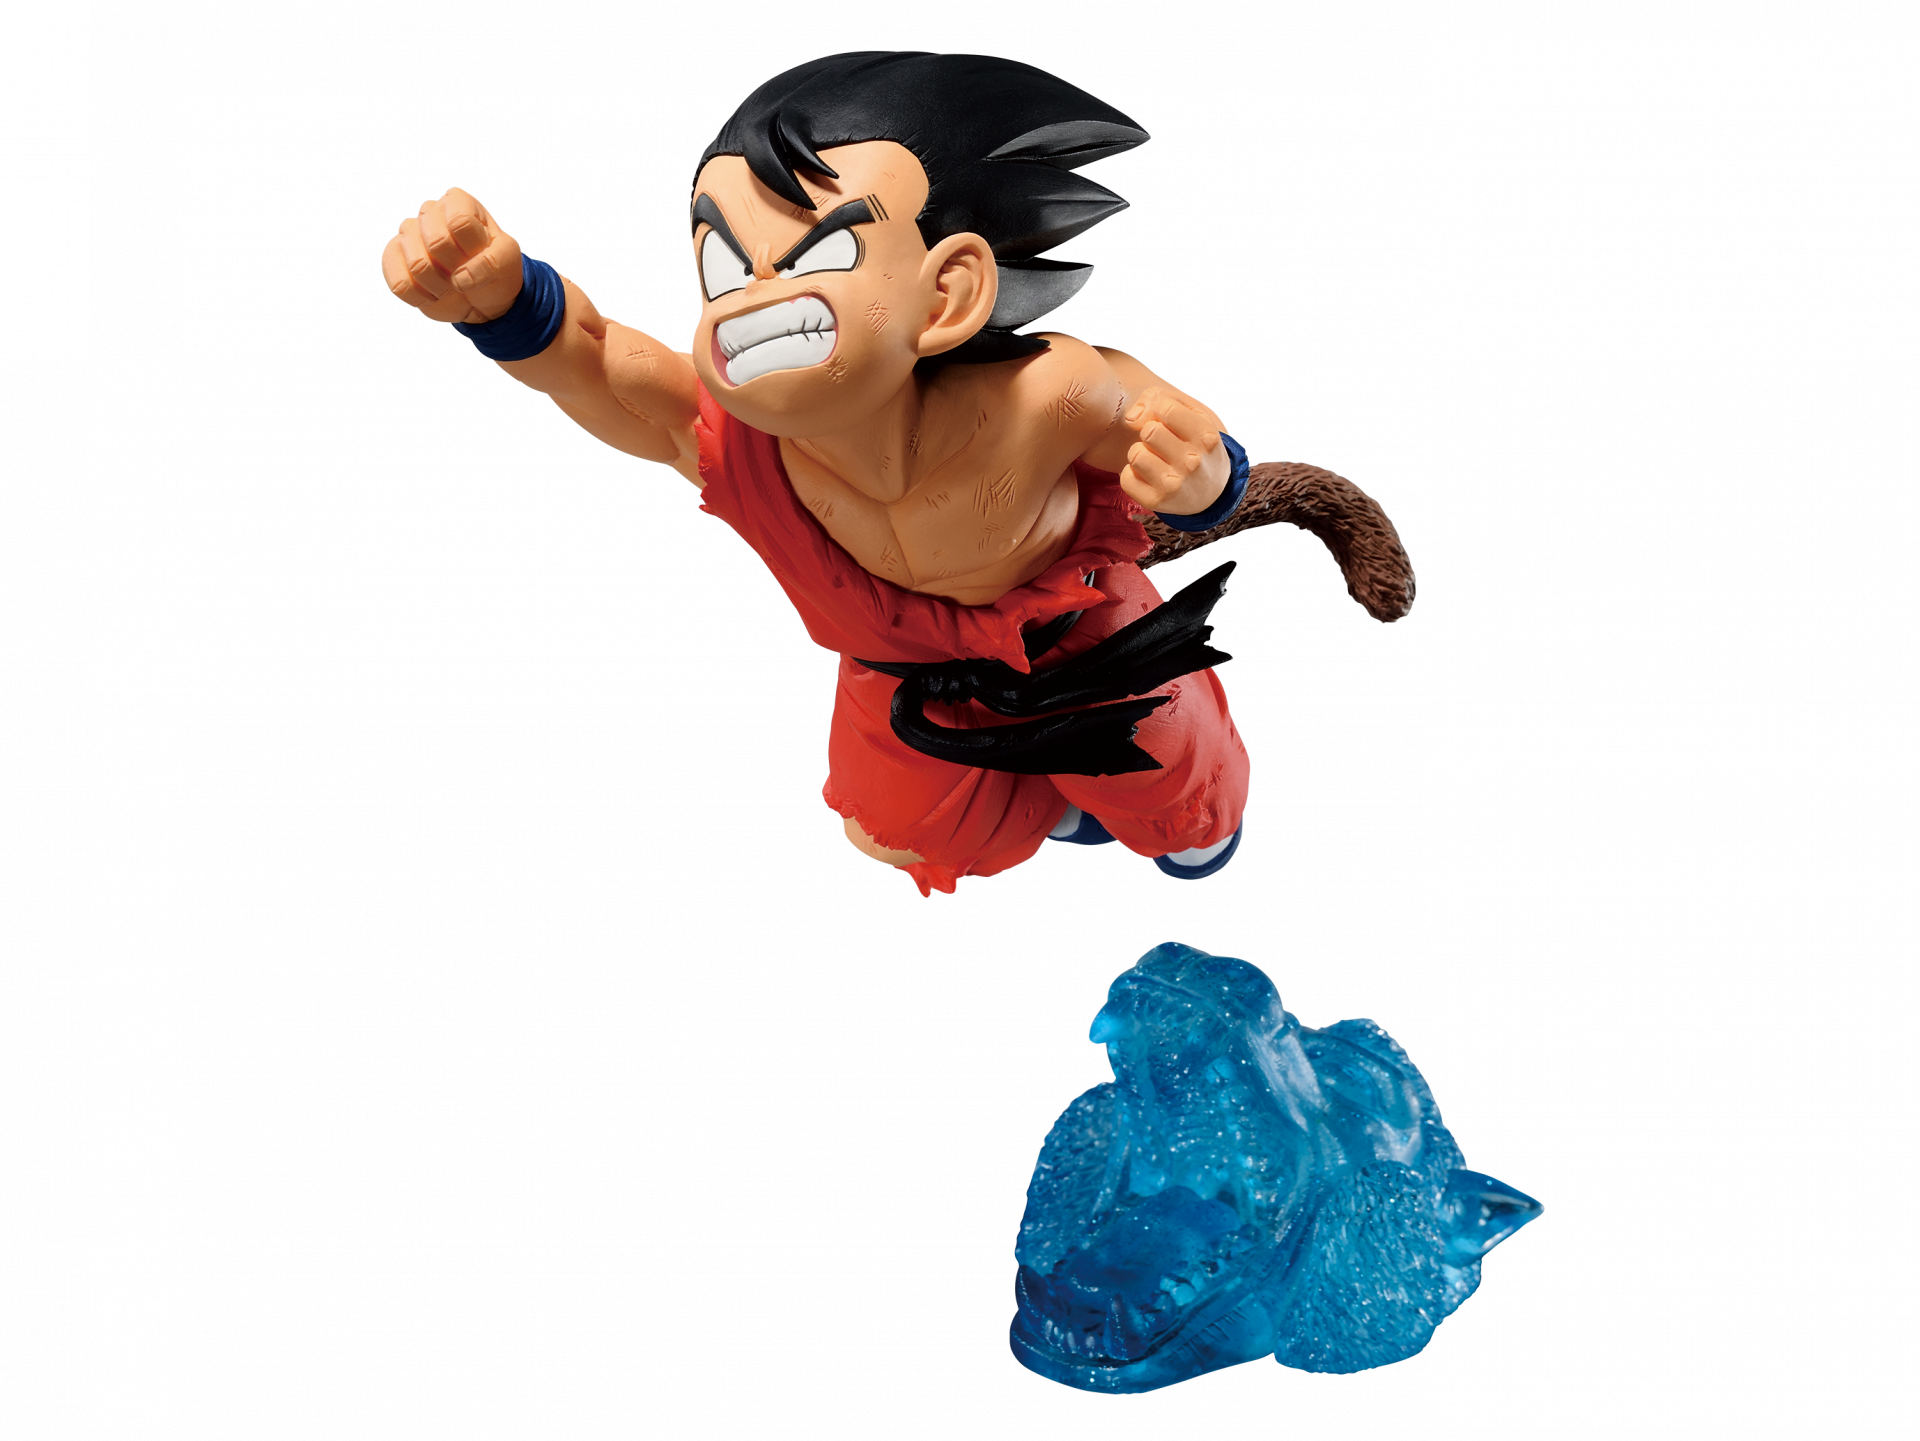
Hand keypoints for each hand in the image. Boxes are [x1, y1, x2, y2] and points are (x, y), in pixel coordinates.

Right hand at [381, 187, 524, 323]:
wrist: (479, 296)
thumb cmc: (494, 270)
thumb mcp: (507, 261)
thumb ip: (492, 262)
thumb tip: (460, 277)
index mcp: (459, 202)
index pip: (460, 222)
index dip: (472, 250)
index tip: (480, 256)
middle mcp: (429, 212)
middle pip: (437, 243)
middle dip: (457, 268)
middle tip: (464, 274)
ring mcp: (408, 235)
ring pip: (418, 265)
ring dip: (441, 287)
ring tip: (450, 286)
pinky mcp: (393, 258)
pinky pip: (400, 284)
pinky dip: (422, 298)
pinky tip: (433, 294)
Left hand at [1119, 388, 1227, 515]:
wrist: (1211, 492)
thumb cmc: (1194, 443)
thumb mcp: (1192, 412)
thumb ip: (1160, 397)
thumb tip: (1132, 418)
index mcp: (1205, 436)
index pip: (1165, 408)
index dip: (1160, 411)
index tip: (1167, 422)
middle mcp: (1192, 462)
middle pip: (1149, 431)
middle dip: (1149, 432)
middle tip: (1160, 443)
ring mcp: (1174, 485)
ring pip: (1135, 454)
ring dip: (1140, 453)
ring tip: (1155, 459)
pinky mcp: (1155, 502)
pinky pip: (1126, 478)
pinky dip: (1133, 475)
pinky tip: (1148, 477)